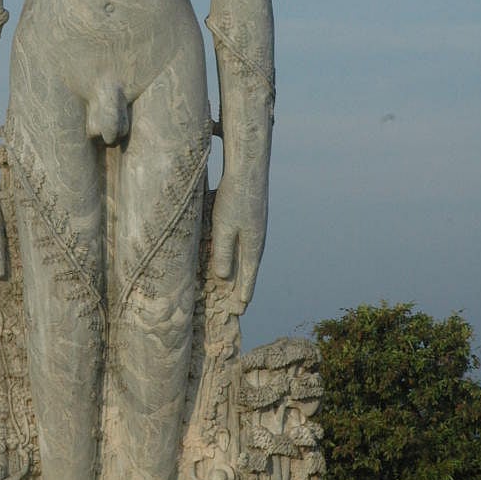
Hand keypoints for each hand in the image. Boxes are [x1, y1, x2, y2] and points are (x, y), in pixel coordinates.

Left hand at [210, 184, 266, 310]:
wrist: (249, 169)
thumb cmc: (234, 199)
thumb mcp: (223, 228)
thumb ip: (222, 253)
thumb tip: (223, 278)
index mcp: (253, 246)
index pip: (248, 277)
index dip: (243, 293)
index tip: (240, 310)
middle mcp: (258, 240)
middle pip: (250, 269)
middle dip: (243, 287)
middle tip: (240, 306)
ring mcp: (257, 228)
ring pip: (248, 256)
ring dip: (243, 272)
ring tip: (238, 284)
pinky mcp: (253, 218)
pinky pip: (247, 244)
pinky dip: (241, 256)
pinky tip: (237, 254)